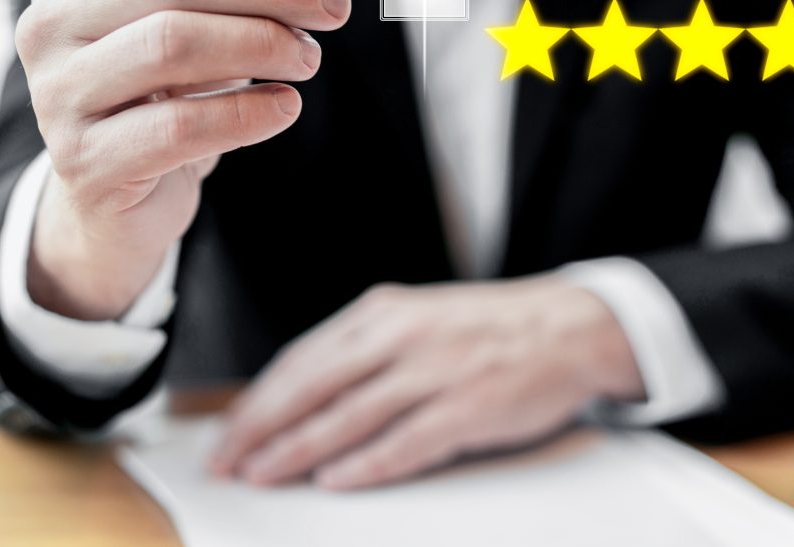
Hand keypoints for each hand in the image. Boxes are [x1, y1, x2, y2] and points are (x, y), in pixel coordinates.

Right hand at [17, 0, 349, 319]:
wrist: (116, 192)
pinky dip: (247, 113)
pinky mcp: (87, 162)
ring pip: (174, 44)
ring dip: (263, 44)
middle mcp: (49, 22)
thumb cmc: (163, 93)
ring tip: (307, 58)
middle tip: (331, 8)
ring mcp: (59, 93)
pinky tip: (285, 106)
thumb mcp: (191, 25)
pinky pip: (180, 127)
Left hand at [210, 275, 643, 489]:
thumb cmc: (487, 326)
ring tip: (264, 476)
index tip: (229, 431)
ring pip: (349, 416)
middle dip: (261, 428)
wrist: (566, 325)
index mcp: (383, 312)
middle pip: (312, 387)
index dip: (258, 400)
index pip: (301, 359)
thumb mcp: (418, 317)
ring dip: (299, 450)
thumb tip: (303, 393)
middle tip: (226, 462)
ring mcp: (435, 371)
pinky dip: (367, 464)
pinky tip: (337, 481)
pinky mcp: (467, 407)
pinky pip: (405, 442)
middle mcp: (402, 336)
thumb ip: (364, 349)